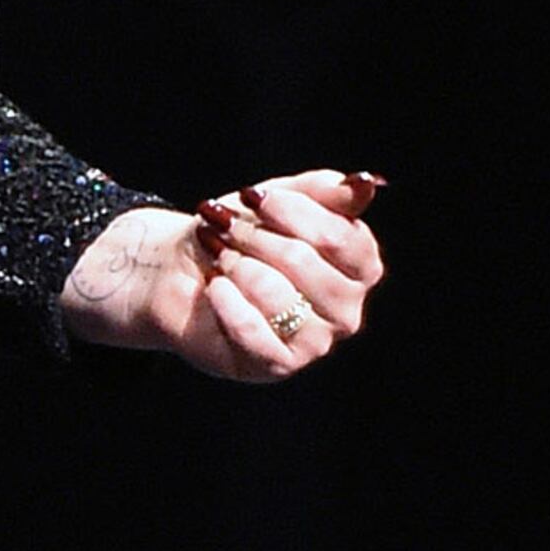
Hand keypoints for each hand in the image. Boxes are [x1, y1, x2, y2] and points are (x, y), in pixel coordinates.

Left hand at [59, 169, 385, 378]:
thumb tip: (365, 184)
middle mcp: (347, 309)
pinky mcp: (278, 365)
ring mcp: (316, 342)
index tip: (253, 197)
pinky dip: (226, 302)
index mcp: (359, 266)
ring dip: (238, 267)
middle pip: (305, 262)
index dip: (292, 212)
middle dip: (256, 238)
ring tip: (220, 259)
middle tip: (227, 228)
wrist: (184, 274)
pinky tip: (215, 288)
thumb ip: (324, 191)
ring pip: (278, 296)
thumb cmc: (240, 237)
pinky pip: (252, 330)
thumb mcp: (279, 201)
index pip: (340, 236)